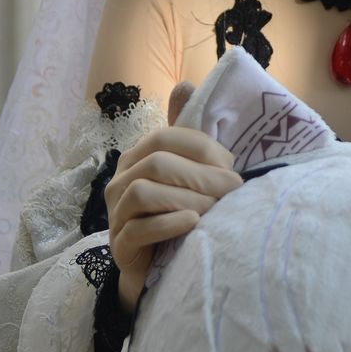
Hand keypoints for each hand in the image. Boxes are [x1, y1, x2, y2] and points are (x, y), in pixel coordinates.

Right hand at [105, 80, 242, 311]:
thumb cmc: (176, 213)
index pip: (167, 137)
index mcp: (138, 156)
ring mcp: (116, 214)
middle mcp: (120, 180)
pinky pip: (138, 229)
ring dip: (187, 199)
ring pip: (144, 193)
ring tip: (214, 209)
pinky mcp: (119, 245)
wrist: (155, 267)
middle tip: (234, 190)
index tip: (232, 165)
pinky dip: (168, 224)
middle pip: (157, 163)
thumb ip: (188, 135)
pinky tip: (193, 223)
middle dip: (201, 175)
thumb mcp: (185, 173)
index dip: (203, 148)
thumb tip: (184, 84)